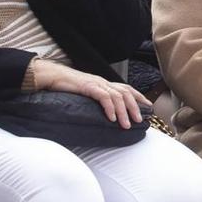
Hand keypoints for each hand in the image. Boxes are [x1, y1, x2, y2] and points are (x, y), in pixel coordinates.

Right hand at [32, 60, 146, 128]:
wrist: (53, 76)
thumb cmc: (67, 86)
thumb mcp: (86, 93)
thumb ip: (97, 99)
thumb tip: (105, 112)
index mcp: (104, 83)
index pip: (126, 88)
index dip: (138, 96)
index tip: (148, 106)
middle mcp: (103, 82)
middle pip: (125, 92)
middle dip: (134, 107)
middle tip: (139, 120)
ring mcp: (96, 83)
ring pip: (117, 96)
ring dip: (123, 111)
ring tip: (126, 125)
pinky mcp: (88, 86)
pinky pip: (103, 97)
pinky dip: (110, 108)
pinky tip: (112, 118)